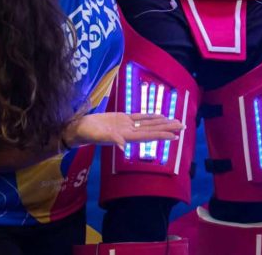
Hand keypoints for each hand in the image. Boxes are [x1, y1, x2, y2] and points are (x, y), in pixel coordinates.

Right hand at [64, 112, 182, 151]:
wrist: (77, 129)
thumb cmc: (85, 134)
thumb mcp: (97, 136)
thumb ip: (110, 140)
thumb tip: (122, 145)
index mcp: (125, 137)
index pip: (148, 136)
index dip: (161, 135)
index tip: (175, 136)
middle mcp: (129, 132)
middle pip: (152, 130)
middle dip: (168, 128)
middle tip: (184, 126)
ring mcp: (127, 125)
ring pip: (149, 123)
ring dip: (163, 122)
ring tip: (176, 121)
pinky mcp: (122, 118)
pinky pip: (140, 116)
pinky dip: (150, 116)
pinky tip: (160, 115)